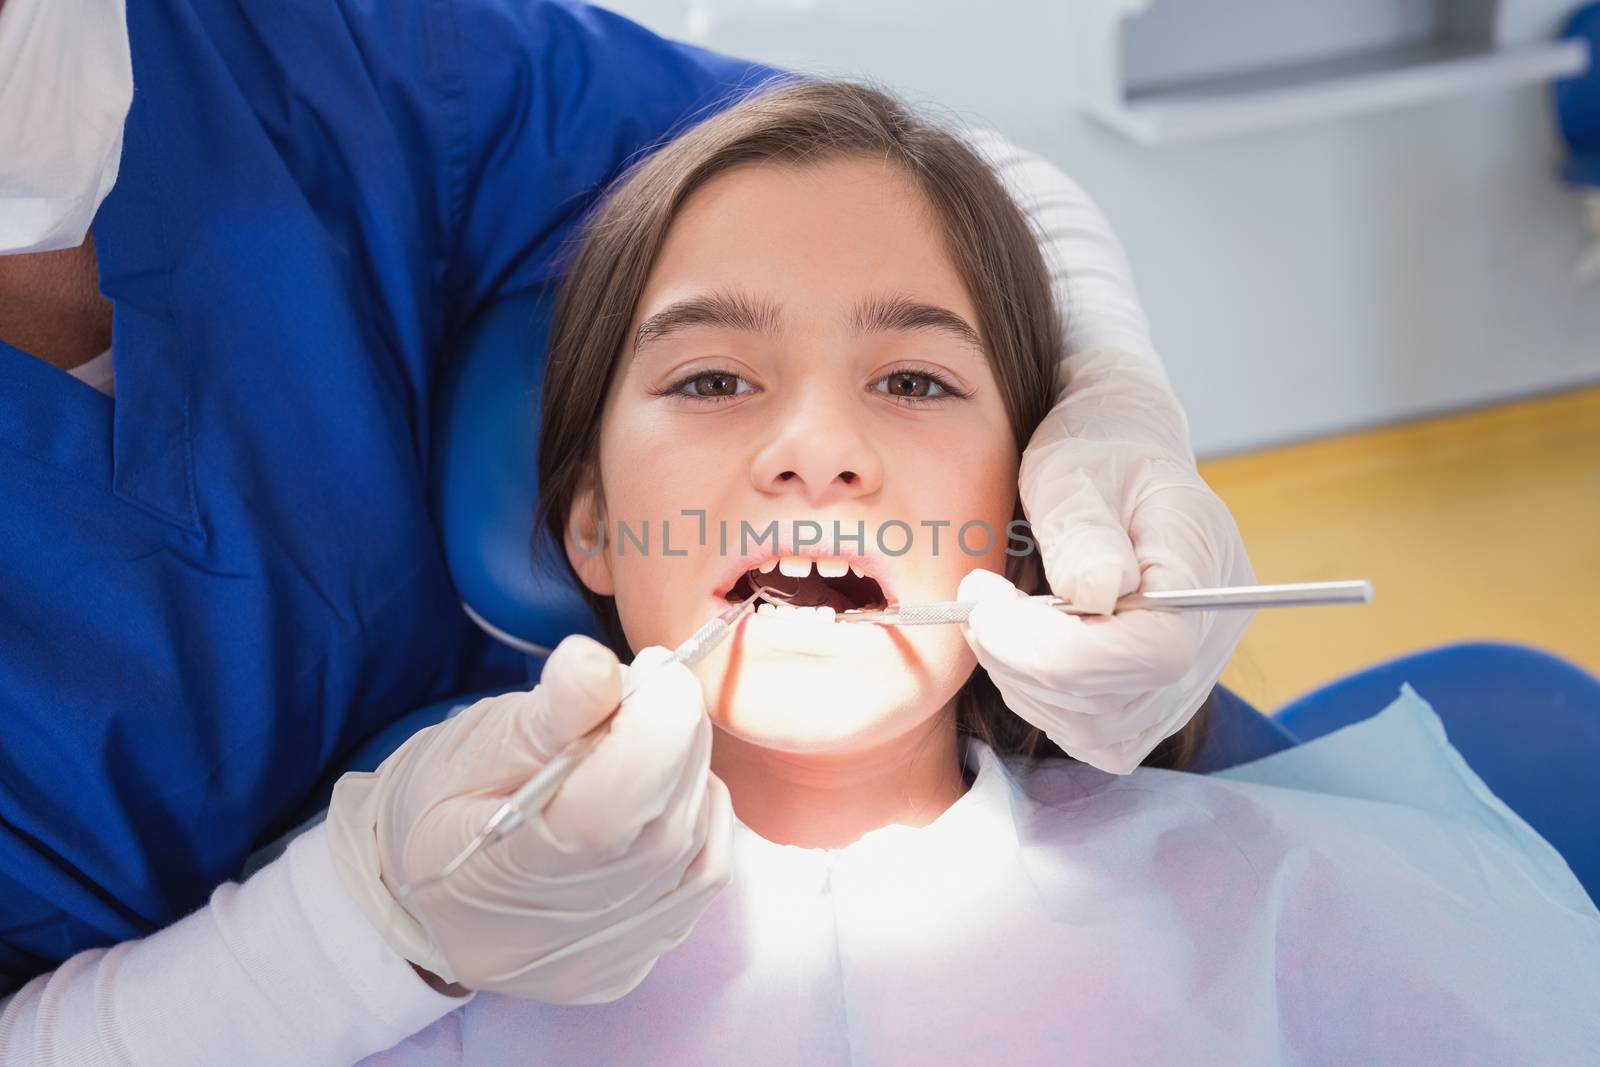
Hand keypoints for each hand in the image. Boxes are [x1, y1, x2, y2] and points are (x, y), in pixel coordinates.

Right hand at [326, 635, 731, 1003]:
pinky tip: (668, 787)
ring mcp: (599, 962)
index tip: (660, 670)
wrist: (426, 888)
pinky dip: (700, 816)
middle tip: (656, 687)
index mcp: (486, 880)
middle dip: (676, 739)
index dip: (653, 733)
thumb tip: (599, 661)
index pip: (605, 817)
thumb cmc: (444, 802)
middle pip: (660, 829)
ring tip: (650, 735)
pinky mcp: (636, 960)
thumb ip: (550, 709)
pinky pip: (704, 877)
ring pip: (694, 850)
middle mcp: (550, 941)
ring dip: (689, 774)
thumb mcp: (477, 742)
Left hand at [961, 347, 1255, 774]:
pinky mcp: (1152, 702)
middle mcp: (1210, 634)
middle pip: (1119, 700)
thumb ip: (1082, 527)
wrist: (1119, 461)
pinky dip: (1039, 700)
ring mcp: (1188, 678)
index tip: (985, 603)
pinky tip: (1020, 646)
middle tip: (976, 600)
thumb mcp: (1075, 467)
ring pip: (1099, 731)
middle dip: (1022, 661)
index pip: (1152, 651)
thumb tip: (1096, 593)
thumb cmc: (1095, 453)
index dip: (1057, 648)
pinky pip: (1093, 735)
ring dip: (1024, 683)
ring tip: (997, 615)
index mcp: (1203, 561)